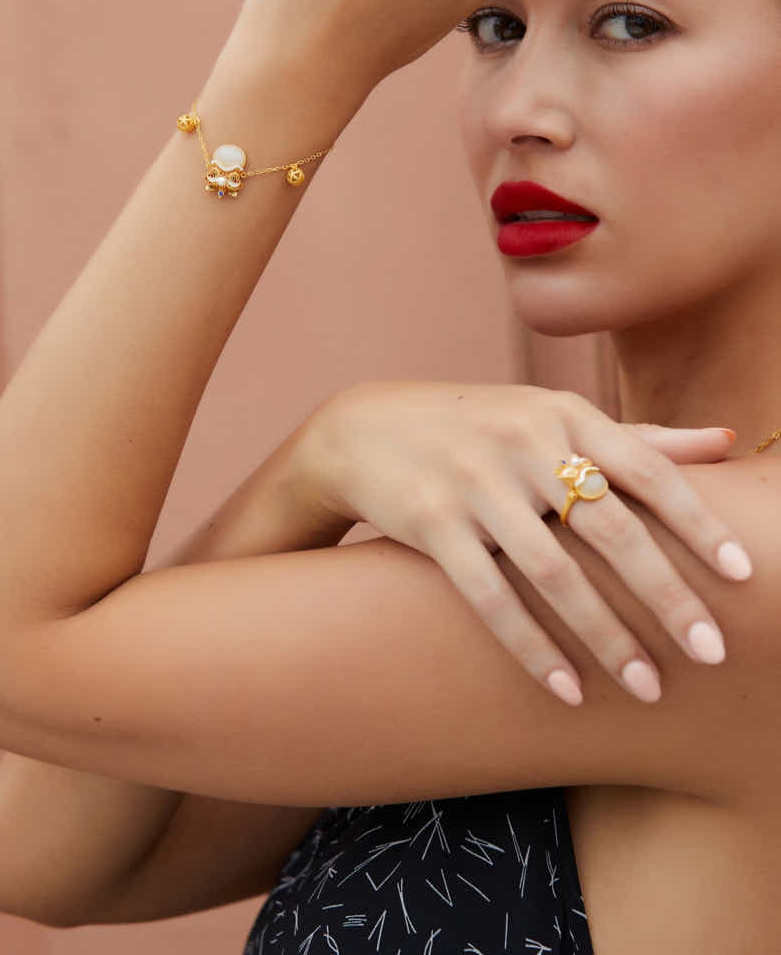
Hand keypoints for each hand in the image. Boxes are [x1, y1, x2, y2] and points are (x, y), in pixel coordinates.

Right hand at [294, 381, 749, 703]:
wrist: (363, 429)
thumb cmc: (474, 427)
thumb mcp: (550, 416)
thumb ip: (636, 436)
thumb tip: (725, 441)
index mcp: (562, 415)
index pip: (646, 468)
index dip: (697, 522)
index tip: (742, 574)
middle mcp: (522, 443)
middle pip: (610, 527)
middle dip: (665, 595)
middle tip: (711, 652)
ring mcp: (473, 483)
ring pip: (553, 570)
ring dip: (605, 634)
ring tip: (648, 687)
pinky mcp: (430, 522)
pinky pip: (489, 596)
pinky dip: (532, 647)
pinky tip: (568, 689)